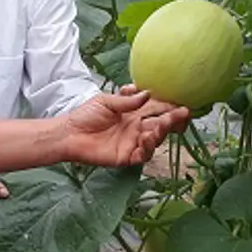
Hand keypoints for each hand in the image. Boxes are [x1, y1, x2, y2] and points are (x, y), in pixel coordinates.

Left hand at [60, 87, 190, 167]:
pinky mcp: (126, 157)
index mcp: (134, 113)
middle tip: (183, 112)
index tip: (180, 101)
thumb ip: (126, 100)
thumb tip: (147, 93)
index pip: (157, 109)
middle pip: (161, 124)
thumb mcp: (106, 101)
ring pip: (155, 138)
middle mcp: (137, 128)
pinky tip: (147, 137)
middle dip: (173, 118)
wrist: (69, 133)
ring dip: (163, 130)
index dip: (169, 106)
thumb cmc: (86, 115)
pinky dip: (148, 146)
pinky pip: (143, 154)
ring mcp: (133, 143)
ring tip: (165, 122)